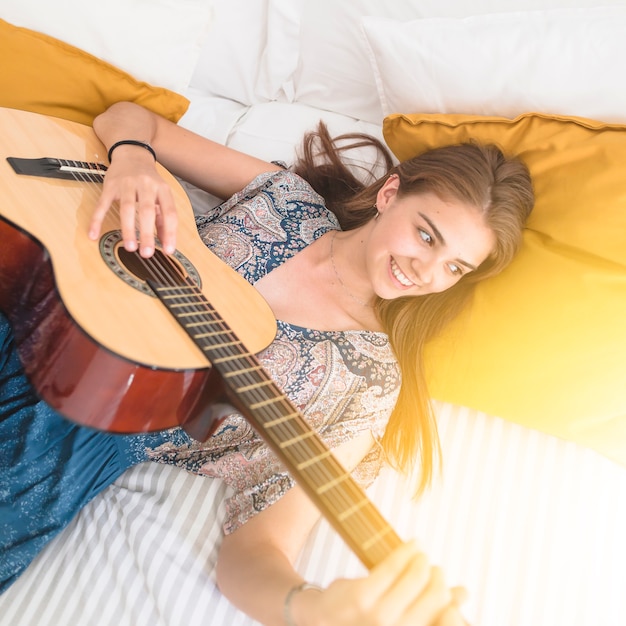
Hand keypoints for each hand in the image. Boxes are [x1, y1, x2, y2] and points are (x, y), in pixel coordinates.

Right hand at [88, 150, 177, 256]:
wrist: (132, 154)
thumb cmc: (149, 181)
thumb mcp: (161, 196)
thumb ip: (164, 218)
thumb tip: (167, 243)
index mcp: (162, 189)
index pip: (169, 213)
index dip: (170, 232)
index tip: (168, 250)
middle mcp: (146, 185)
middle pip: (147, 211)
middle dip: (147, 233)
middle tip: (147, 253)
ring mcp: (127, 184)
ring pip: (127, 208)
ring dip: (128, 229)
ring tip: (130, 247)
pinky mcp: (110, 185)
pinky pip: (102, 204)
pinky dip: (97, 220)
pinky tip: (93, 234)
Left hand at [292, 541, 468, 625]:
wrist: (323, 620)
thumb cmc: (367, 620)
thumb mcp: (400, 622)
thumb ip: (431, 610)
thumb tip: (464, 593)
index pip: (448, 622)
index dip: (456, 607)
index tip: (455, 592)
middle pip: (436, 597)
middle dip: (439, 578)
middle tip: (434, 568)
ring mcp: (379, 618)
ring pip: (417, 578)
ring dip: (424, 561)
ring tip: (421, 556)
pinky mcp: (362, 596)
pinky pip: (393, 566)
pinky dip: (407, 551)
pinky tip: (414, 544)